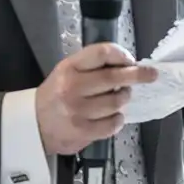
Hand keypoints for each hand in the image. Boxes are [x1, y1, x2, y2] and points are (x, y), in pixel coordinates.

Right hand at [35, 44, 157, 156]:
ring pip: (116, 101)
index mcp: (69, 68)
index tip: (131, 60)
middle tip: (150, 75)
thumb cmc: (56, 95)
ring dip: (124, 98)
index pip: (101, 53)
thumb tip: (128, 65)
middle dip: (137, 75)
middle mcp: (72, 87)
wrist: (34, 124)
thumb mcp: (68, 72)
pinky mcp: (82, 130)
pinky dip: (118, 119)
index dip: (121, 54)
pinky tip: (114, 116)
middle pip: (114, 77)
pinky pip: (112, 123)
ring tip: (121, 97)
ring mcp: (77, 110)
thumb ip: (93, 67)